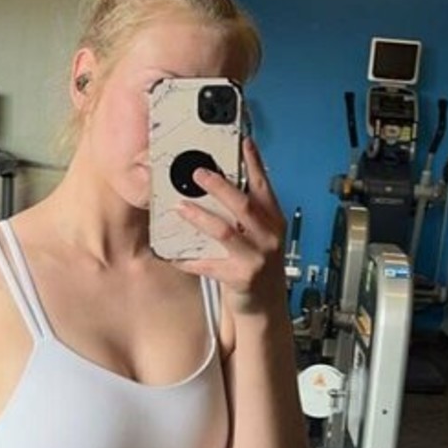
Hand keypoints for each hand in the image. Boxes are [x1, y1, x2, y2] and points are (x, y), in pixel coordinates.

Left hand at [173, 136, 288, 316]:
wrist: (266, 305)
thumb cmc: (259, 264)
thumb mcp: (262, 235)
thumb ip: (248, 213)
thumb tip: (222, 185)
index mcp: (274, 221)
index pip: (264, 187)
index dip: (254, 163)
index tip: (243, 142)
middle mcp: (268, 237)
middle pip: (243, 205)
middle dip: (219, 187)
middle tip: (199, 173)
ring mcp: (255, 258)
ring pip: (224, 232)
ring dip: (199, 217)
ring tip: (181, 207)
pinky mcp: (239, 278)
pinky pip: (207, 265)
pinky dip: (188, 259)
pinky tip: (173, 254)